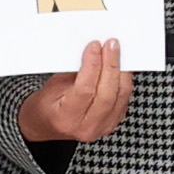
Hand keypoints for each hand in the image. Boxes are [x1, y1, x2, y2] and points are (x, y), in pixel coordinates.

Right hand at [19, 37, 134, 143]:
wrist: (49, 125)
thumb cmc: (48, 107)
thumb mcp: (52, 86)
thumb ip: (73, 71)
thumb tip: (92, 51)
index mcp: (66, 118)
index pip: (85, 89)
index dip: (92, 65)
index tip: (95, 47)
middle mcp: (86, 127)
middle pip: (107, 93)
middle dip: (110, 65)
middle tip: (111, 45)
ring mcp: (102, 127)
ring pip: (120, 95)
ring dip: (121, 71)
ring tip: (116, 53)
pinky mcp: (113, 123)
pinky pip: (125, 99)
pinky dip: (123, 81)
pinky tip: (120, 68)